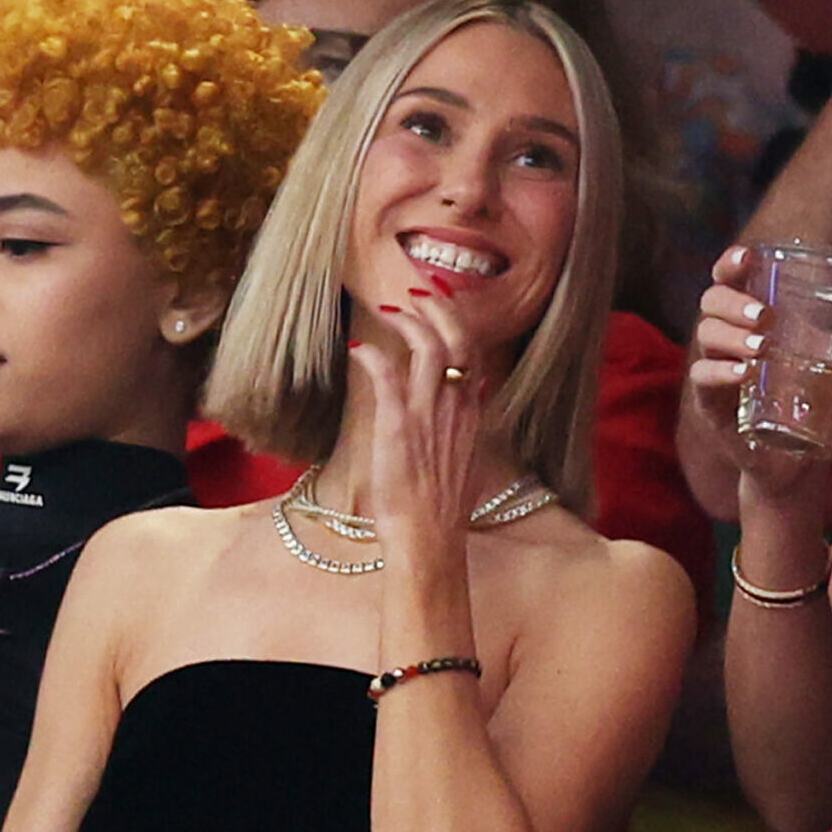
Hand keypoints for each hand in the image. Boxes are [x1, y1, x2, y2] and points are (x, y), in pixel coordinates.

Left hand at [347, 296, 483, 558]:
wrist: (429, 540)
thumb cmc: (440, 511)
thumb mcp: (462, 462)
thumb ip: (460, 430)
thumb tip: (459, 412)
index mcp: (472, 415)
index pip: (473, 353)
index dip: (457, 321)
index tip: (441, 304)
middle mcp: (456, 408)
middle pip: (457, 338)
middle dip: (438, 307)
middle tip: (417, 291)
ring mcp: (429, 415)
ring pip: (428, 347)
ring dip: (408, 321)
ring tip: (390, 309)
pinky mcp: (399, 427)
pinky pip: (388, 375)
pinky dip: (374, 354)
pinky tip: (359, 349)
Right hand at [688, 246, 831, 513]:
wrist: (794, 463)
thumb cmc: (812, 401)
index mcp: (751, 318)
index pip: (730, 279)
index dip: (731, 262)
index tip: (747, 257)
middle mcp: (728, 338)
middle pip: (711, 301)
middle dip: (734, 301)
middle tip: (765, 315)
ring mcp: (715, 370)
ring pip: (706, 336)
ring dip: (730, 336)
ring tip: (761, 347)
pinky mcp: (710, 406)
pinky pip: (702, 380)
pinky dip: (719, 373)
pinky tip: (743, 373)